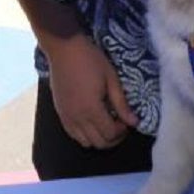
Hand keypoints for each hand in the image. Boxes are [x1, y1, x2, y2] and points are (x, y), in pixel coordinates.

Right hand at [45, 34, 137, 148]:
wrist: (64, 50)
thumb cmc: (91, 61)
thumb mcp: (112, 80)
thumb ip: (121, 104)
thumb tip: (134, 122)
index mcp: (91, 109)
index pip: (110, 134)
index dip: (122, 132)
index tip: (128, 121)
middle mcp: (76, 118)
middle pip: (98, 143)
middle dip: (113, 138)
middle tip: (121, 124)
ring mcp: (66, 117)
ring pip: (85, 142)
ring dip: (100, 138)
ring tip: (108, 123)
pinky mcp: (60, 113)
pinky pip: (73, 134)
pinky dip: (85, 134)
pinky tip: (94, 121)